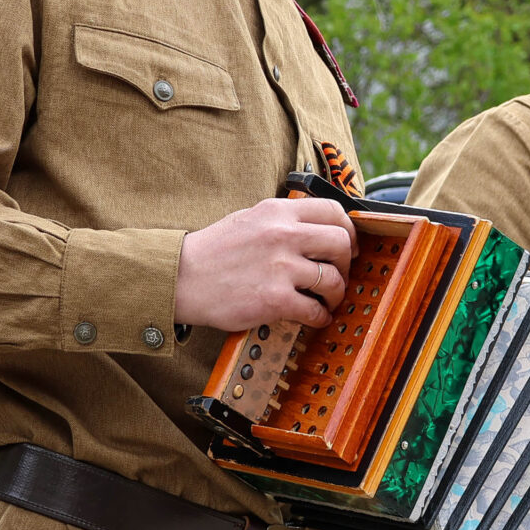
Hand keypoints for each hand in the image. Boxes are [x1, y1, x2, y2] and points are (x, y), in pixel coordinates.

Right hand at [172, 197, 356, 331]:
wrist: (180, 278)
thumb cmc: (213, 252)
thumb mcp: (249, 219)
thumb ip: (283, 220)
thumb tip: (317, 229)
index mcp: (278, 211)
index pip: (333, 211)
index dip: (349, 230)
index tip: (348, 246)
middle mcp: (283, 235)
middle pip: (340, 243)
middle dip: (346, 263)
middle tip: (339, 274)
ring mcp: (280, 267)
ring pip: (333, 280)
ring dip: (336, 294)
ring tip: (327, 301)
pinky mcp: (274, 300)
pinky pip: (315, 310)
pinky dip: (320, 317)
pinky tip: (314, 318)